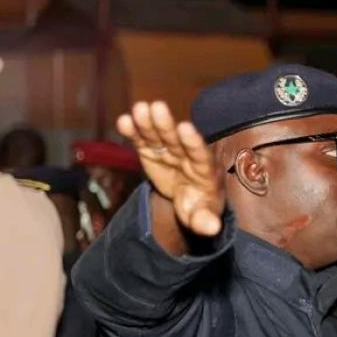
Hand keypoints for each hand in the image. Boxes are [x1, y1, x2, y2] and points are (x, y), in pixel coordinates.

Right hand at [117, 101, 223, 236]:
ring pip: (159, 136)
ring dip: (149, 122)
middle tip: (157, 108)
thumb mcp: (203, 217)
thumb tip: (212, 228)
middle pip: (177, 140)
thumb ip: (205, 220)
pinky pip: (143, 141)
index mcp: (205, 170)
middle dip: (167, 125)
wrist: (190, 200)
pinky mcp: (152, 152)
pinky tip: (124, 121)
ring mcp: (169, 152)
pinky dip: (134, 131)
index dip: (193, 142)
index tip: (185, 128)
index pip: (200, 154)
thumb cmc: (200, 208)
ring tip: (139, 109)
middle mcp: (188, 156)